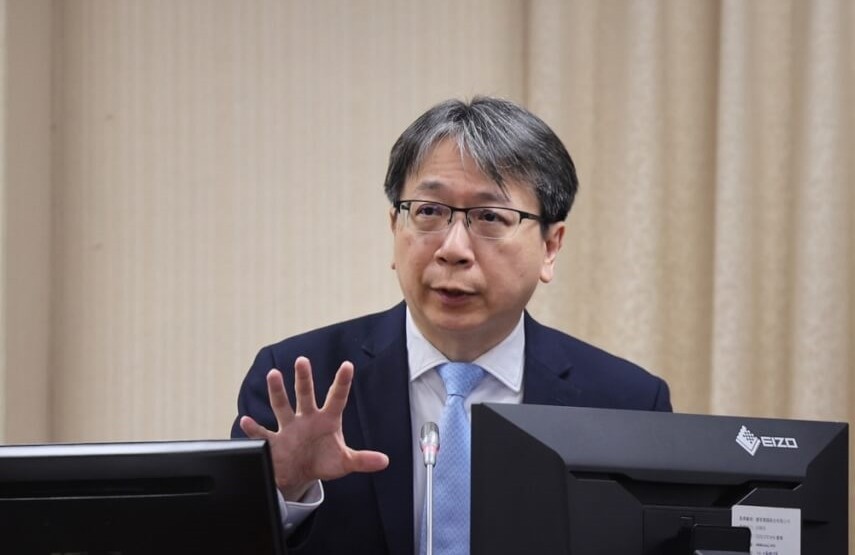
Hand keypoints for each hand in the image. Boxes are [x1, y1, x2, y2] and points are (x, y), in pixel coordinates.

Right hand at [239, 356, 389, 500]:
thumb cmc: (323, 462)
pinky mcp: (274, 442)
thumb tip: (384, 461)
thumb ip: (363, 460)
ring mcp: (289, 428)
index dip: (342, 382)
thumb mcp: (344, 462)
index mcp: (327, 420)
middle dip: (304, 378)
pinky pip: (263, 434)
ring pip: (282, 406)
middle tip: (302, 360)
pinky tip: (246, 421)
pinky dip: (254, 429)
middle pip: (305, 394)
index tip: (347, 365)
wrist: (299, 474)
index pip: (337, 397)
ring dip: (277, 392)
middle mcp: (307, 418)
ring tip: (273, 374)